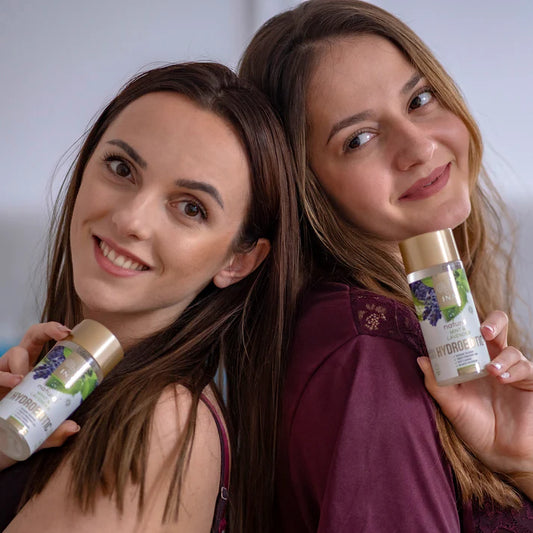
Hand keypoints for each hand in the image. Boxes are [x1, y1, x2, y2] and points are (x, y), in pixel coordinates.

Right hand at [0, 322, 80, 469]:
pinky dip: (3, 377)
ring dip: (23, 363)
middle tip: (61, 333)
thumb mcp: (38, 434)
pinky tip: (15, 382)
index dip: (55, 332)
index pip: (45, 344)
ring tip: (25, 378)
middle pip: (31, 337)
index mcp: (34, 372)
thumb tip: (74, 427)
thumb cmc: (15, 433)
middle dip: (46, 330)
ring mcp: (3, 373)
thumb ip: (54, 432)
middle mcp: (19, 367)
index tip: (69, 332)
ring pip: (15, 353)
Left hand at [417, 311, 532, 491]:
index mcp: (472, 361)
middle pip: (497, 328)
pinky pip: (525, 368)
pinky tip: (503, 378)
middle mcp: (493, 360)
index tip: (455, 315)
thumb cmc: (475, 426)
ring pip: (511, 349)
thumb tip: (421, 359)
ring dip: (501, 356)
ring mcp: (512, 370)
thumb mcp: (451, 405)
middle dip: (492, 322)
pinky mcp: (529, 382)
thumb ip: (436, 383)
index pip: (471, 332)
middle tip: (482, 329)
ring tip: (491, 370)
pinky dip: (513, 370)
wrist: (500, 453)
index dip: (466, 320)